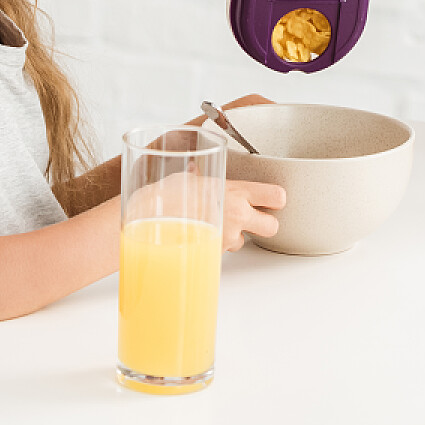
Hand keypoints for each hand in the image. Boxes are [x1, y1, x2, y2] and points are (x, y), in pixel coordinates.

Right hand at [178, 96, 285, 248]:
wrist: (147, 221)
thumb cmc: (164, 196)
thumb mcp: (186, 178)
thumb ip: (200, 176)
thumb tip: (196, 170)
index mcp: (235, 191)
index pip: (276, 196)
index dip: (275, 199)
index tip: (269, 198)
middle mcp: (237, 215)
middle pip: (273, 226)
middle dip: (264, 224)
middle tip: (250, 217)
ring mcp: (226, 236)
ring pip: (244, 241)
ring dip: (234, 235)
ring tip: (211, 224)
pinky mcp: (214, 254)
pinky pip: (222, 251)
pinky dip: (215, 245)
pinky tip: (199, 234)